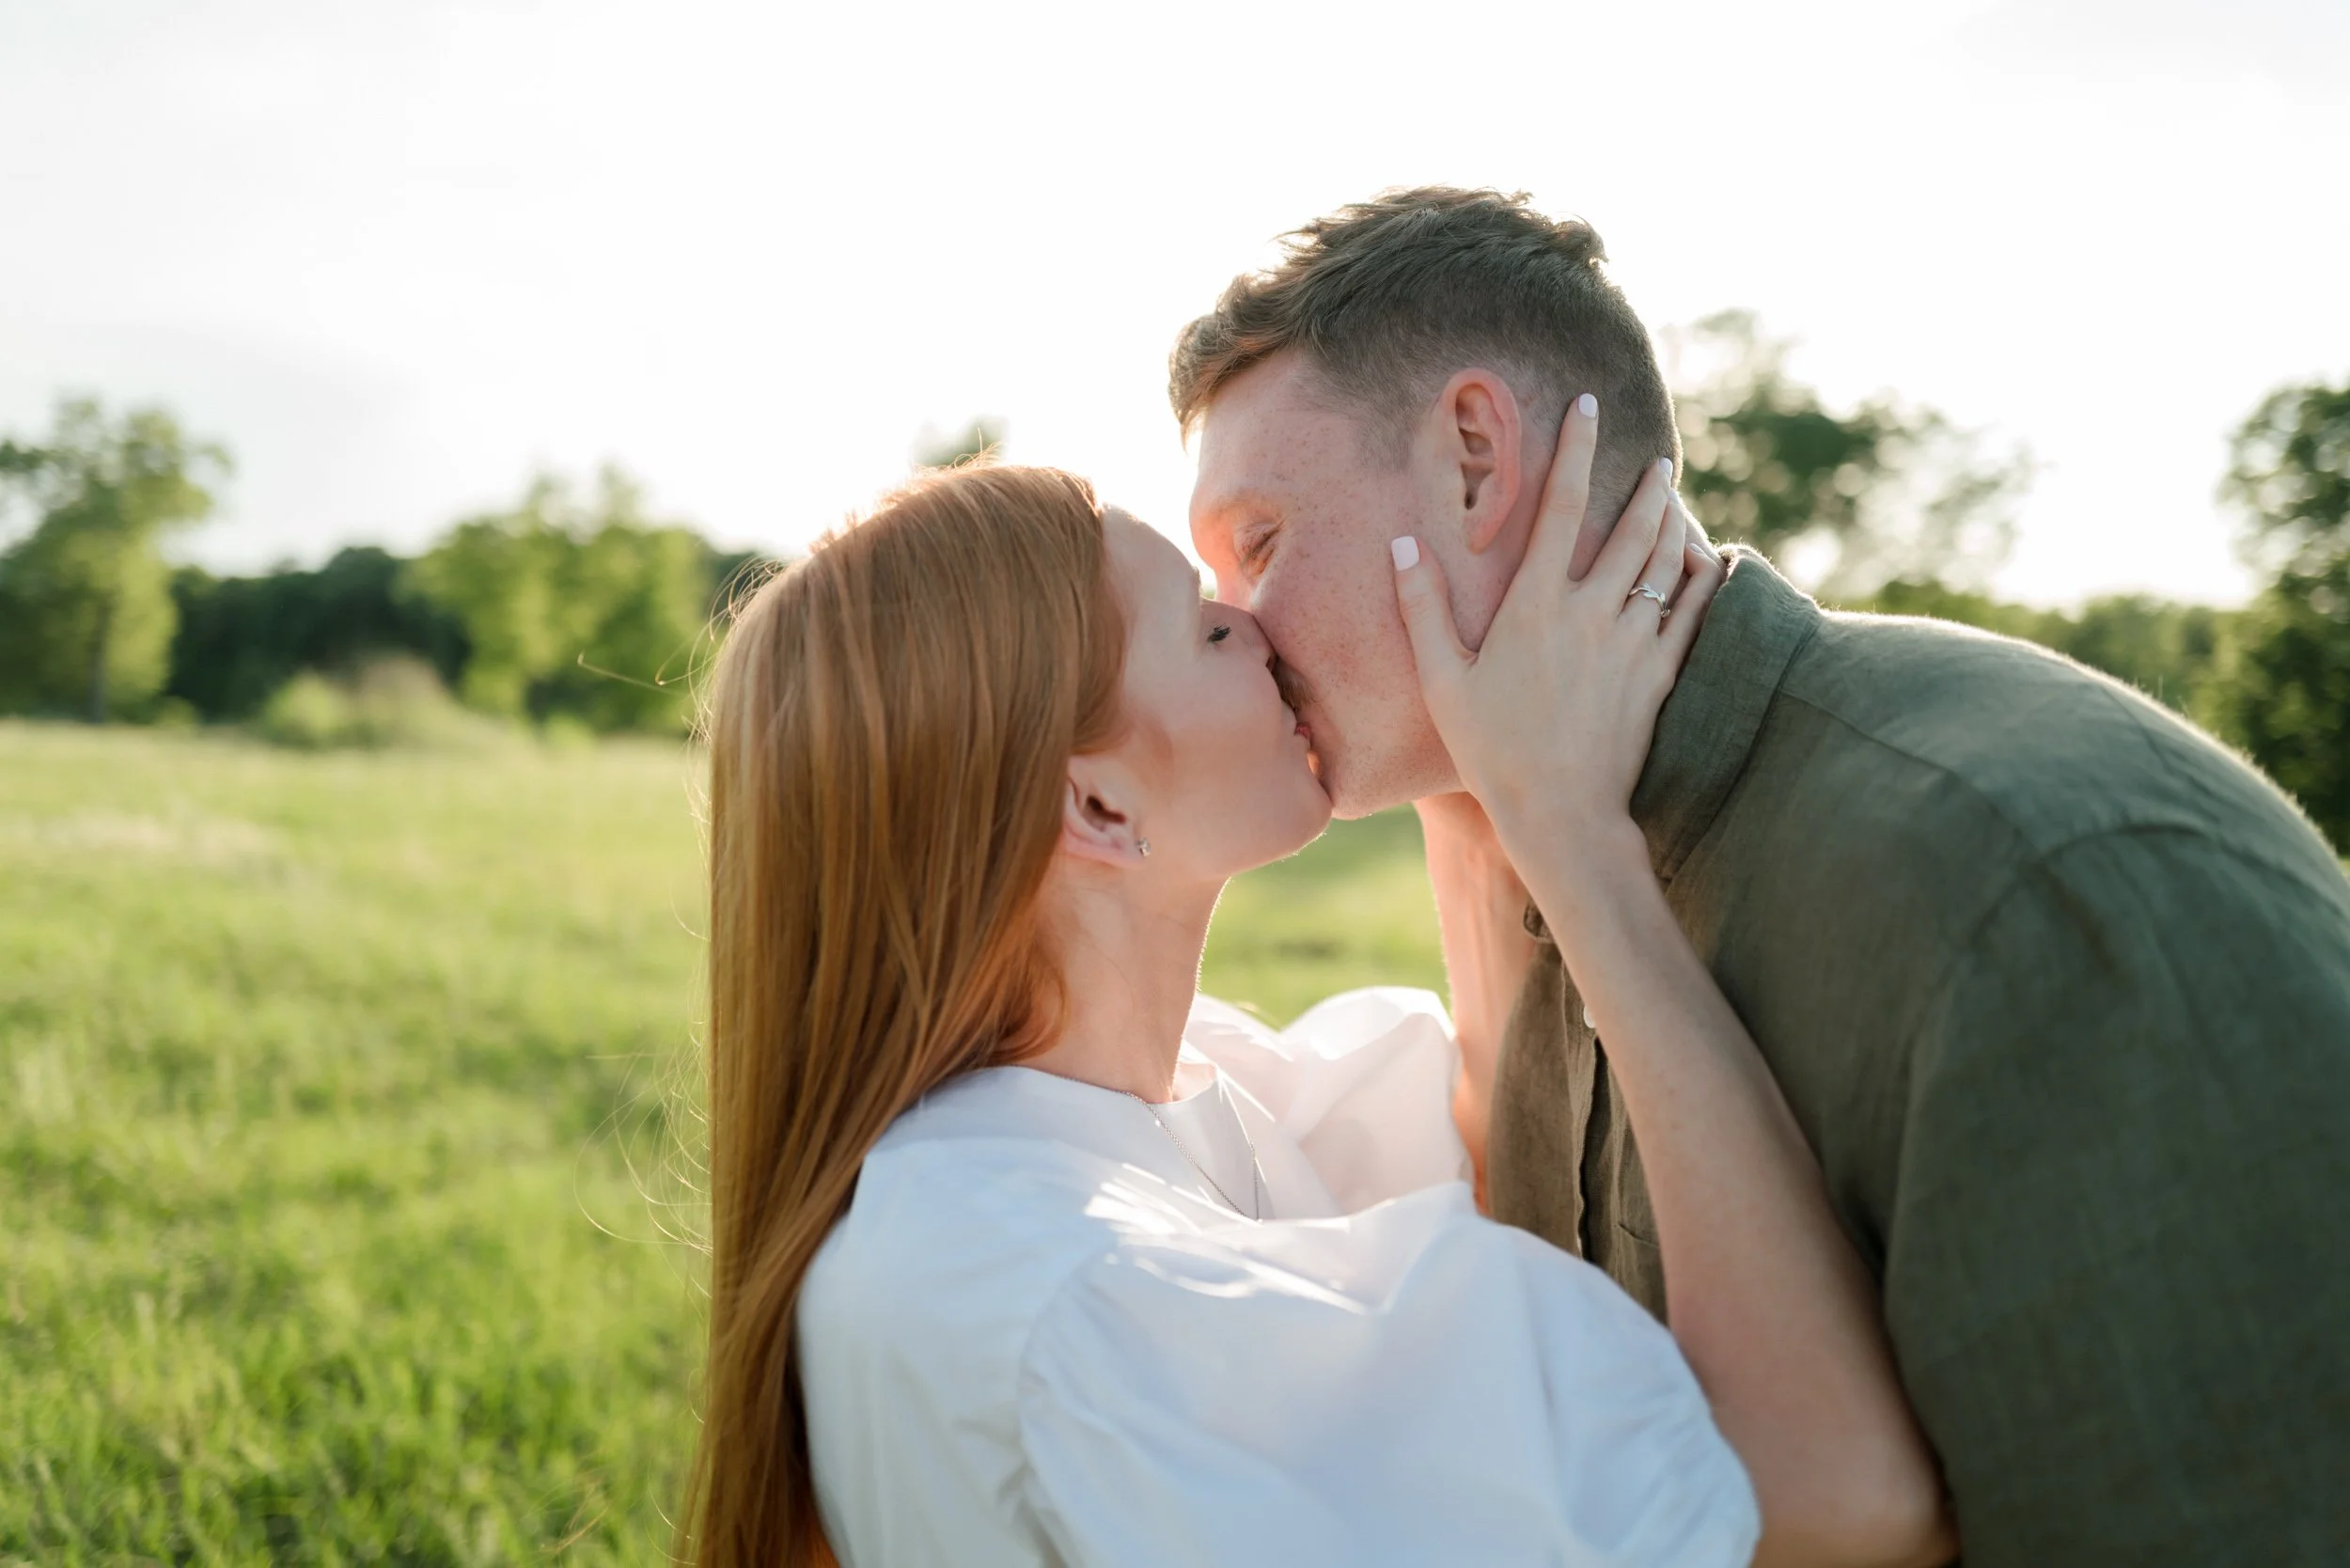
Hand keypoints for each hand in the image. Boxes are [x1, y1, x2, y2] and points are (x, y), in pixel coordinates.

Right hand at [1391, 394, 1723, 855]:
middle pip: (1631, 527)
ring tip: (1673, 498)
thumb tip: (1402, 546)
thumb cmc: (1491, 749)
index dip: (1577, 450)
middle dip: (1647, 484)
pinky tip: (1705, 560)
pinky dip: (1702, 577)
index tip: (1589, 406)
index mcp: (1535, 606)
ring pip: (1666, 563)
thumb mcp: (1441, 679)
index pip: (1562, 506)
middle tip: (1658, 458)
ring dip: (1672, 522)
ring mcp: (1633, 643)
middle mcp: (1592, 614)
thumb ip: (1420, 608)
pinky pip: (1693, 610)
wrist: (1561, 814)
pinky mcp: (1660, 675)